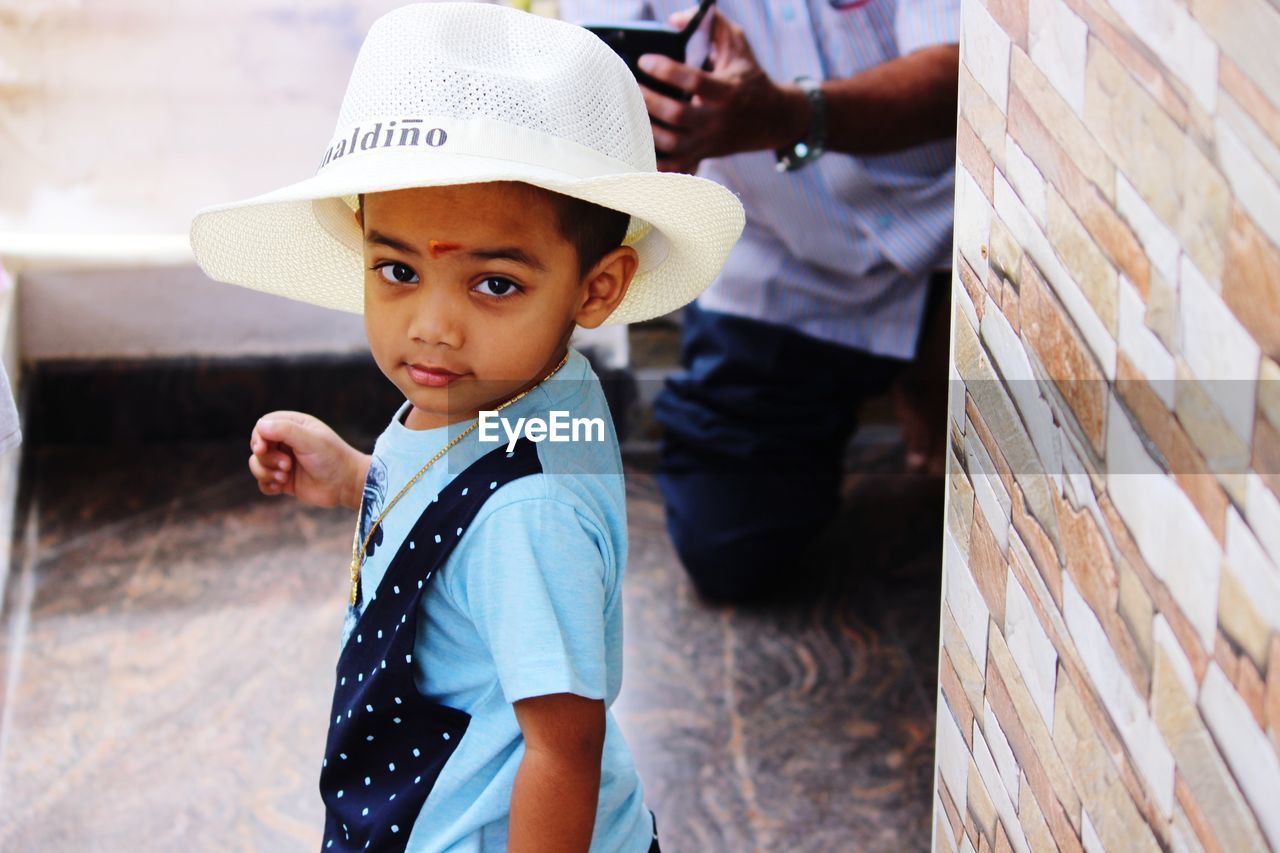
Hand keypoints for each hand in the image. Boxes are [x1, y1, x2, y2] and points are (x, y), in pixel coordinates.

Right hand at [248, 411, 369, 509]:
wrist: (346, 485)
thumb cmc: (332, 458)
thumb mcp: (310, 440)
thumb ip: (286, 430)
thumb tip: (260, 425)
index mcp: (294, 426)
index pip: (263, 426)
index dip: (258, 437)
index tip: (262, 449)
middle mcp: (287, 442)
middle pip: (257, 446)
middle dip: (266, 458)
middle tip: (287, 465)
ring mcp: (284, 462)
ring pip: (257, 464)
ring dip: (266, 473)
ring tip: (285, 478)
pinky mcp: (284, 480)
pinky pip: (263, 482)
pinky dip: (267, 485)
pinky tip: (280, 487)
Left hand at [637, 7, 804, 172]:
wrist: (773, 119)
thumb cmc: (749, 77)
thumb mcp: (737, 45)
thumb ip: (712, 24)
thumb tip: (675, 21)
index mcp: (727, 90)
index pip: (693, 80)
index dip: (665, 70)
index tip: (645, 60)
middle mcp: (718, 119)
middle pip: (678, 114)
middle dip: (650, 100)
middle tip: (632, 87)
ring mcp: (709, 141)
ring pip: (672, 143)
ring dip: (647, 128)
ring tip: (631, 111)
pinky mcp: (703, 155)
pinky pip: (675, 166)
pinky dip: (655, 161)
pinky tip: (639, 145)